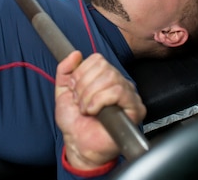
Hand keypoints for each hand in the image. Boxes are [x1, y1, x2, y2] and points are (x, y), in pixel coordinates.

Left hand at [55, 51, 145, 169]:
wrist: (78, 144)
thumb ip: (65, 70)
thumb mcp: (63, 91)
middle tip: (81, 102)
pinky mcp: (135, 108)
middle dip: (84, 86)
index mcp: (105, 77)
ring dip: (90, 96)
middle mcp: (119, 83)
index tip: (75, 91)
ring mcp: (129, 95)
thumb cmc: (75, 122)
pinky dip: (100, 101)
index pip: (97, 59)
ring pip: (110, 78)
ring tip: (88, 109)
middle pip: (103, 67)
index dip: (81, 74)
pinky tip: (95, 112)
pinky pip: (118, 91)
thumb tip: (76, 54)